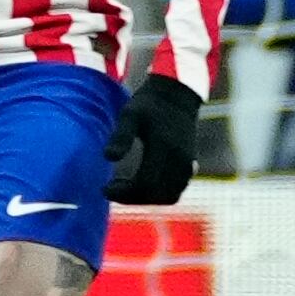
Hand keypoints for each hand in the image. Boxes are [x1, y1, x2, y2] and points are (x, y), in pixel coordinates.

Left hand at [103, 73, 204, 205]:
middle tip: (111, 190)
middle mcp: (179, 160)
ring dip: (145, 199)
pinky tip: (140, 185)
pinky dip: (158, 195)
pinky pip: (176, 191)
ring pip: (169, 196)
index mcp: (163, 147)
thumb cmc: (148, 105)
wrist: (176, 96)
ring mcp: (188, 165)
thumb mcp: (130, 115)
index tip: (104, 189)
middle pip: (156, 195)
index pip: (145, 183)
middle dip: (132, 198)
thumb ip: (121, 136)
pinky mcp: (190, 166)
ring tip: (124, 188)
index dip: (123, 192)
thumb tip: (108, 157)